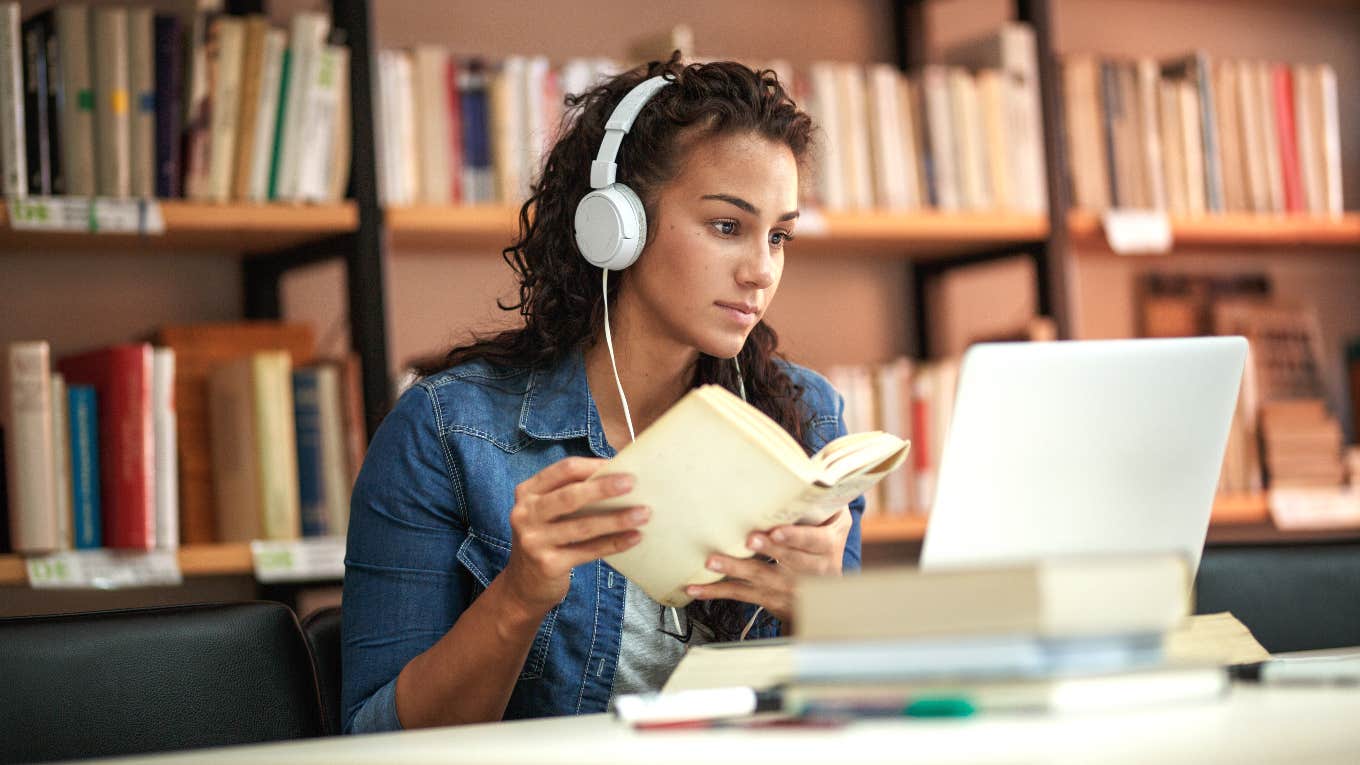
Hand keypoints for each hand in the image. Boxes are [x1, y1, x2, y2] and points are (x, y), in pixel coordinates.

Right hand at [500, 457, 648, 616]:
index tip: (621, 465)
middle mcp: (525, 514)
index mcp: (527, 492)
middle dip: (604, 488)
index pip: (563, 470)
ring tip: (643, 513)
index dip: (593, 466)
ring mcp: (534, 541)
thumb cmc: (546, 538)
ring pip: (583, 526)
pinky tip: (634, 537)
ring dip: (616, 519)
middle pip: (570, 496)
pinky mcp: (548, 565)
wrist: (524, 584)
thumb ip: (571, 493)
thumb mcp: (547, 511)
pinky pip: (588, 551)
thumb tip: (619, 477)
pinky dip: (614, 543)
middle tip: (632, 483)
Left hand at [684, 507, 851, 622]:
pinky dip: (717, 592)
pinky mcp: (769, 598)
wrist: (828, 597)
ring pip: (761, 577)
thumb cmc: (825, 545)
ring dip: (735, 569)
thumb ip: (825, 502)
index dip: (795, 537)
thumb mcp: (836, 524)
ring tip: (712, 561)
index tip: (776, 531)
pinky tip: (696, 589)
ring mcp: (789, 588)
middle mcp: (811, 570)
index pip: (813, 541)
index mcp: (827, 547)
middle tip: (748, 540)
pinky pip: (742, 594)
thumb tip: (809, 471)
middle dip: (767, 550)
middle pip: (787, 560)